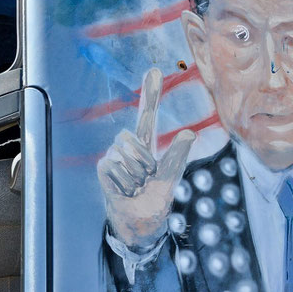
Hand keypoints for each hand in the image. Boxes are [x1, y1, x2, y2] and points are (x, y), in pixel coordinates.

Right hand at [97, 68, 195, 249]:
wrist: (140, 221)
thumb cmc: (155, 198)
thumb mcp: (170, 177)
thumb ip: (178, 154)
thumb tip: (189, 133)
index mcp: (148, 144)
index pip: (148, 114)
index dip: (151, 93)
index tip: (154, 70)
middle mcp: (129, 146)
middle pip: (131, 137)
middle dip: (142, 161)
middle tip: (145, 178)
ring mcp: (113, 156)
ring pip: (122, 156)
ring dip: (133, 177)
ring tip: (136, 186)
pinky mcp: (103, 168)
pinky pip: (111, 168)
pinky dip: (122, 184)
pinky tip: (123, 191)